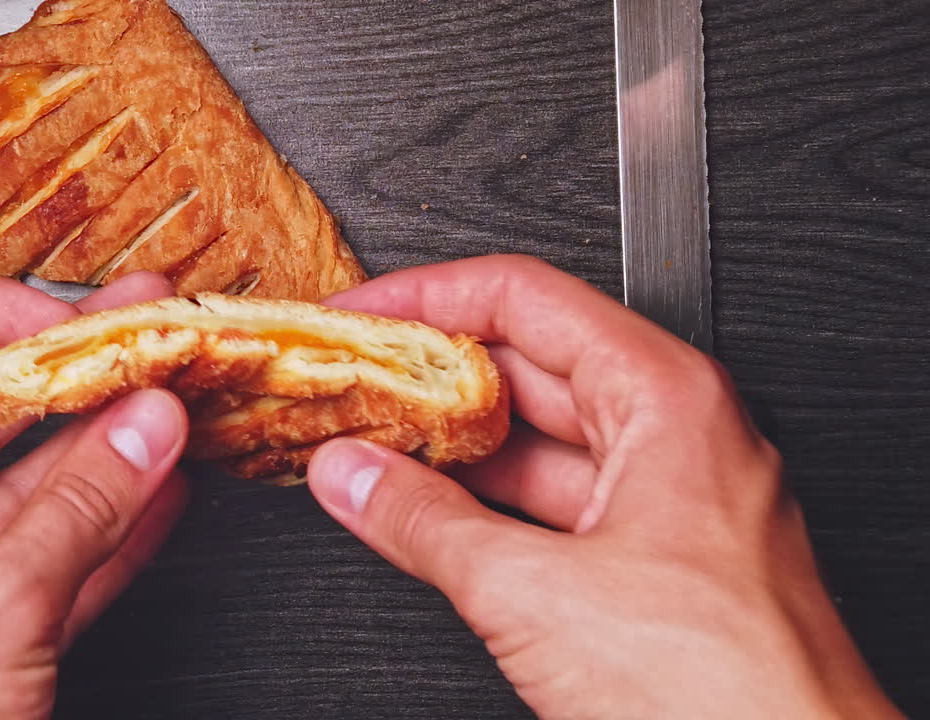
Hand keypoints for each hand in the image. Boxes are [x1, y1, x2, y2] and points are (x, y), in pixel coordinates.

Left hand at [0, 272, 188, 718]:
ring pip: (33, 486)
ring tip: (175, 407)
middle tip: (145, 333)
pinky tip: (164, 495)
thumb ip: (74, 517)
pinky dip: (118, 527)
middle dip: (69, 368)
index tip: (63, 319)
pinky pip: (62, 558)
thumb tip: (142, 430)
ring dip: (109, 448)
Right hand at [309, 255, 902, 718]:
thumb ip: (425, 524)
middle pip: (530, 364)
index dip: (428, 299)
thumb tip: (357, 478)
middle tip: (358, 385)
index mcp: (666, 398)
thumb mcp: (536, 593)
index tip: (365, 314)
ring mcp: (672, 498)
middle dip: (433, 375)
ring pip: (541, 439)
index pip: (525, 299)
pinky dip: (488, 501)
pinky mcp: (659, 559)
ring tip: (376, 447)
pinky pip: (557, 501)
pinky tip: (432, 511)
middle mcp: (678, 433)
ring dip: (455, 444)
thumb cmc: (727, 691)